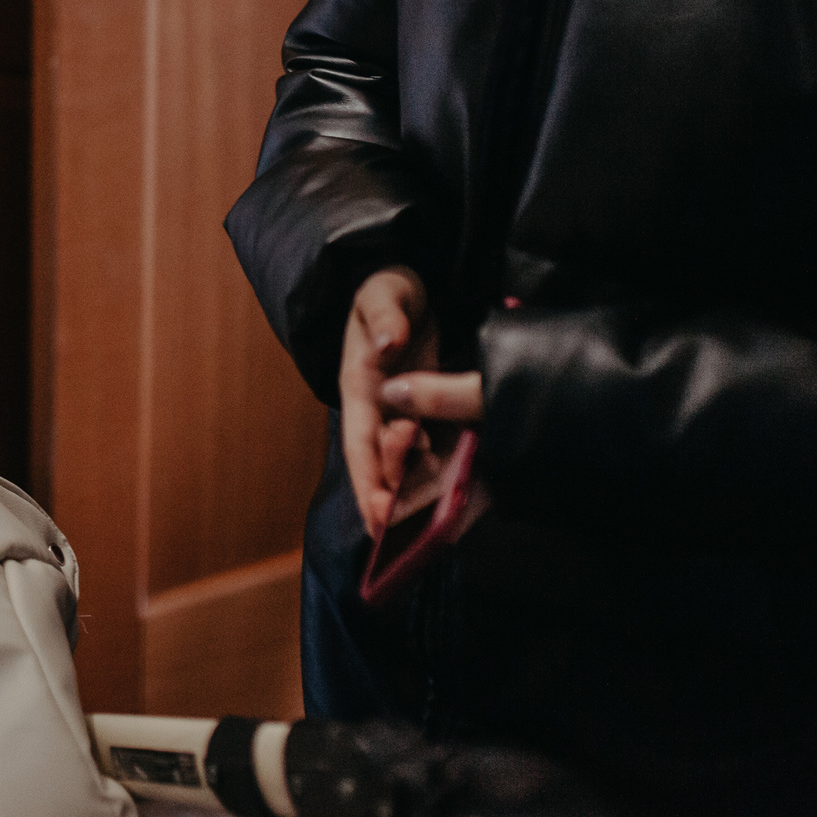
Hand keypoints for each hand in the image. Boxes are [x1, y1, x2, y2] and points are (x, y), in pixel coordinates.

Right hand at [339, 267, 434, 535]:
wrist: (409, 290)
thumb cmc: (390, 290)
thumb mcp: (384, 291)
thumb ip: (384, 314)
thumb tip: (387, 344)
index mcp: (360, 383)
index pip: (360, 438)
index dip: (368, 477)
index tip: (379, 512)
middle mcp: (378, 407)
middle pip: (381, 462)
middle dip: (392, 497)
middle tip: (407, 526)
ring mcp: (402, 413)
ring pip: (407, 463)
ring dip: (417, 492)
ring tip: (434, 522)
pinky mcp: (427, 414)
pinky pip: (432, 450)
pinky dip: (440, 475)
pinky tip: (457, 500)